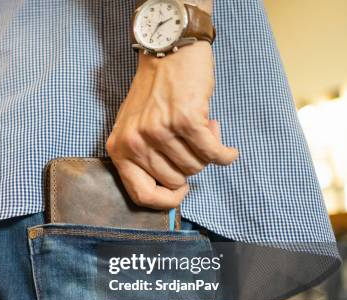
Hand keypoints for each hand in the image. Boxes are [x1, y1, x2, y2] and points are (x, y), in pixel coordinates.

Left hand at [106, 42, 237, 208]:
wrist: (167, 50)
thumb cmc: (153, 91)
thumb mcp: (133, 128)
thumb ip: (143, 158)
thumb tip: (170, 190)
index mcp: (119, 149)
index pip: (141, 195)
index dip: (165, 201)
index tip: (180, 192)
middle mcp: (135, 143)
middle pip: (175, 181)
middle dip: (189, 166)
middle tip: (192, 144)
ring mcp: (159, 132)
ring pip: (195, 167)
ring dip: (206, 152)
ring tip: (201, 130)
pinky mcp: (185, 121)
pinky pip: (213, 153)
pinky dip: (225, 154)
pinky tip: (227, 149)